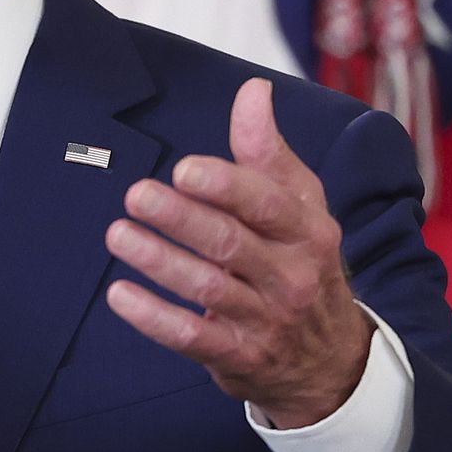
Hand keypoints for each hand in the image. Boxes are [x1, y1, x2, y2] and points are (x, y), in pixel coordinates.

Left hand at [104, 78, 371, 427]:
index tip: (184, 169)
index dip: (227, 186)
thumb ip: (268, 151)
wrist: (332, 360)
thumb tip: (253, 90)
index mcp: (308, 231)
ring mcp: (266, 320)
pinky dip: (154, 319)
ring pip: (207, 288)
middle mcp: (291, 276)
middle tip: (136, 195)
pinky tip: (120, 295)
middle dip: (181, 219)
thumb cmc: (304, 262)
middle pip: (231, 244)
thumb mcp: (301, 205)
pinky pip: (192, 337)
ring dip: (158, 261)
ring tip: (118, 234)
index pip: (268, 205)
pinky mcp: (238, 356)